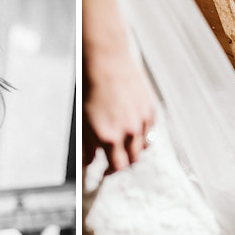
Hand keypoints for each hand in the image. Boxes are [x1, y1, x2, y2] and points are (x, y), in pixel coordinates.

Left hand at [82, 47, 154, 172]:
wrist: (107, 62)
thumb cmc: (91, 89)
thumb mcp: (83, 122)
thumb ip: (88, 146)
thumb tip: (89, 162)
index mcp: (109, 137)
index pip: (117, 168)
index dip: (111, 173)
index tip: (106, 172)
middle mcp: (128, 132)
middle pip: (132, 161)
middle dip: (124, 163)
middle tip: (114, 160)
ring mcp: (142, 121)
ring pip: (143, 147)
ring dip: (133, 149)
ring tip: (123, 143)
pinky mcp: (150, 110)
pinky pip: (149, 131)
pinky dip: (141, 133)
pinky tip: (131, 126)